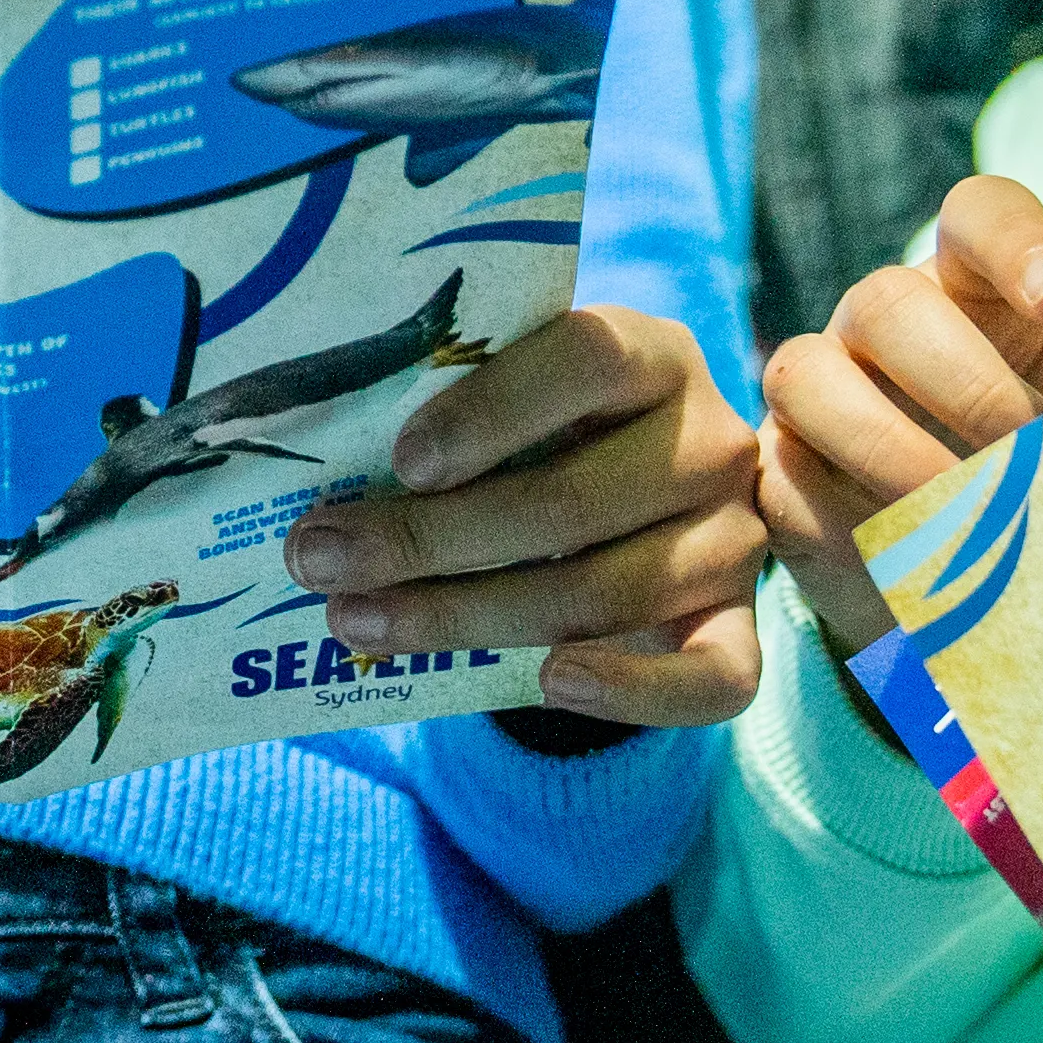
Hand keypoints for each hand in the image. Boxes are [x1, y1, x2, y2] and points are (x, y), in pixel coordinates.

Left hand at [275, 303, 765, 725]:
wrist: (617, 511)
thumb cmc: (530, 440)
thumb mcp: (498, 402)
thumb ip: (437, 412)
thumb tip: (302, 471)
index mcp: (649, 351)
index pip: (586, 358)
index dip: (491, 411)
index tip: (400, 462)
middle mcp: (707, 438)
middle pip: (575, 498)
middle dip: (431, 539)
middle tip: (321, 561)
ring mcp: (735, 537)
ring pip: (612, 591)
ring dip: (473, 617)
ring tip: (361, 623)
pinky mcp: (740, 624)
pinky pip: (716, 678)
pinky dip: (633, 691)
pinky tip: (546, 683)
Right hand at [756, 175, 1042, 660]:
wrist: (964, 566)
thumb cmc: (1038, 477)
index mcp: (974, 292)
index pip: (981, 217)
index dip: (1018, 243)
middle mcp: (883, 321)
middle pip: (887, 300)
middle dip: (963, 382)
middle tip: (1022, 453)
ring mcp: (817, 386)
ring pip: (803, 372)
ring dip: (890, 449)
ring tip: (962, 516)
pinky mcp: (778, 466)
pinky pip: (782, 472)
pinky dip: (847, 519)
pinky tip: (911, 559)